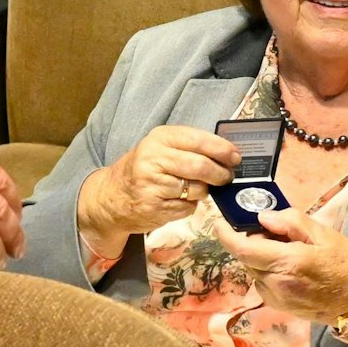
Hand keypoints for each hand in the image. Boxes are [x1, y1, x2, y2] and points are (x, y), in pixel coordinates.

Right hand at [75, 125, 238, 257]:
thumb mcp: (161, 147)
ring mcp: (152, 185)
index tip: (236, 157)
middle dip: (220, 174)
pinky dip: (190, 205)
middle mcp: (154, 159)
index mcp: (159, 138)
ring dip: (204, 191)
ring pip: (197, 190)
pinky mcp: (154, 208)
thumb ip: (189, 147)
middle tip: (228, 177)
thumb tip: (228, 155)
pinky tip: (178, 200)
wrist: (111, 197)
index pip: (198, 140)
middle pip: (200, 166)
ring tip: (196, 188)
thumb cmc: (143, 168)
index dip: (222, 149)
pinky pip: (187, 208)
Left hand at [212, 210, 347, 323]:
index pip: (243, 249)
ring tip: (287, 249)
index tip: (218, 221)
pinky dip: (267, 269)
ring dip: (260, 256)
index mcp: (286, 263)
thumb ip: (291, 222)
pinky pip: (262, 281)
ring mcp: (275, 298)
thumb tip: (262, 218)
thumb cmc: (345, 262)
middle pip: (246, 257)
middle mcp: (275, 284)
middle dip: (252, 241)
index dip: (225, 235)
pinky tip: (288, 266)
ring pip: (253, 269)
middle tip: (275, 231)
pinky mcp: (278, 306)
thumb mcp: (323, 234)